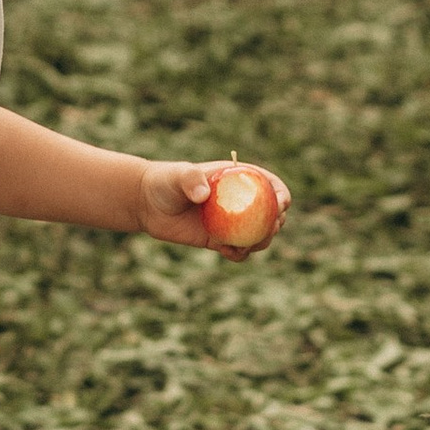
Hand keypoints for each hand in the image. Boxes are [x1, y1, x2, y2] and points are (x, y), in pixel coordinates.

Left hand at [139, 159, 291, 256]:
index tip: (280, 205)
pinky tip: (228, 251)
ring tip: (247, 244)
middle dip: (277, 223)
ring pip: (259, 235)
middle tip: (268, 229)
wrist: (148, 204)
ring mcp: (232, 223)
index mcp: (239, 179)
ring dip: (262, 242)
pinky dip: (240, 254)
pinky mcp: (219, 240)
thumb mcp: (178, 176)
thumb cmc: (165, 181)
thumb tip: (203, 195)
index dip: (281, 194)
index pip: (270, 185)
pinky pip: (239, 251)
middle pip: (272, 213)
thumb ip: (190, 179)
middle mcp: (240, 202)